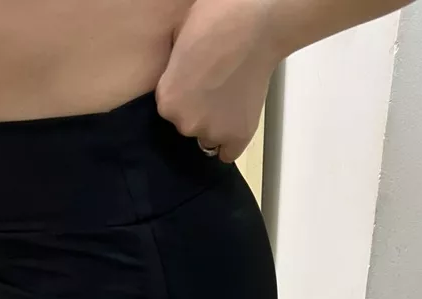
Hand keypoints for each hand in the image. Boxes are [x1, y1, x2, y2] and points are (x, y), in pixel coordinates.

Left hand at [156, 0, 277, 162]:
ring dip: (217, 125)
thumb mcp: (177, 41)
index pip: (170, 112)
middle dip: (199, 111)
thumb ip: (172, 72)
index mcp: (166, 101)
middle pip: (188, 127)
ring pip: (209, 139)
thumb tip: (175, 78)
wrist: (255, 25)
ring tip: (231, 98)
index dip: (184, 98)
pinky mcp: (239, 136)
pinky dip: (232, 141)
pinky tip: (236, 122)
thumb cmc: (215, 22)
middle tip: (216, 88)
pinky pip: (229, 153)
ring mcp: (214, 132)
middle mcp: (185, 123)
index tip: (196, 86)